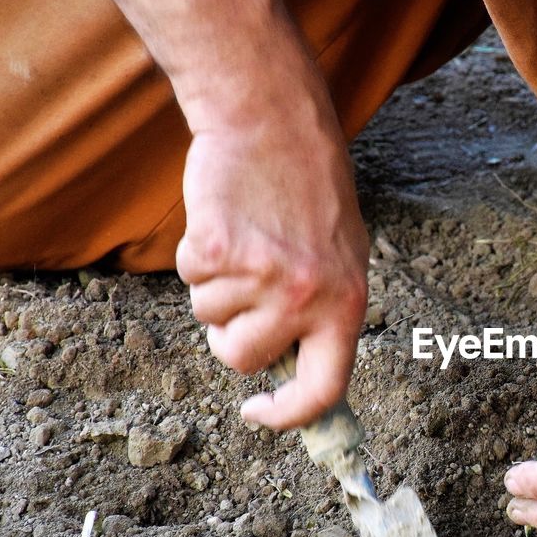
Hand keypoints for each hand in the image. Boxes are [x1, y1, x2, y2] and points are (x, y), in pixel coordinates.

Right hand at [175, 118, 368, 429]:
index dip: (288, 414)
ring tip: (247, 238)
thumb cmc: (308, 191)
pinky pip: (188, 278)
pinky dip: (195, 254)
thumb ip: (321, 314)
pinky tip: (224, 221)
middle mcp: (307, 298)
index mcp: (348, 305)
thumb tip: (292, 373)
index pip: (323, 389)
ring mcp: (262, 277)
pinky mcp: (217, 251)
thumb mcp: (340, 258)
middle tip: (250, 281)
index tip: (258, 411)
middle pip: (243, 358)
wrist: (273, 122)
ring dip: (216, 285)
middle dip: (232, 331)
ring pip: (209, 318)